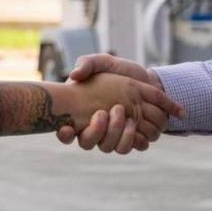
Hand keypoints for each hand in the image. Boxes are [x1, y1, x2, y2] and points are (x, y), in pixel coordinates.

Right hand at [56, 55, 182, 152]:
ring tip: (129, 119)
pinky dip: (134, 140)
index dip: (64, 134)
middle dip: (96, 130)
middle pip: (87, 143)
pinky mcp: (130, 140)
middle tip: (104, 113)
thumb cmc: (120, 71)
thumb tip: (74, 74)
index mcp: (80, 113)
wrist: (147, 81)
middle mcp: (93, 129)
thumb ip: (87, 64)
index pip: (65, 131)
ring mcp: (111, 137)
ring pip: (107, 147)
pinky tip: (136, 126)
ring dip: (117, 134)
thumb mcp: (103, 63)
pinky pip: (128, 148)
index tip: (67, 128)